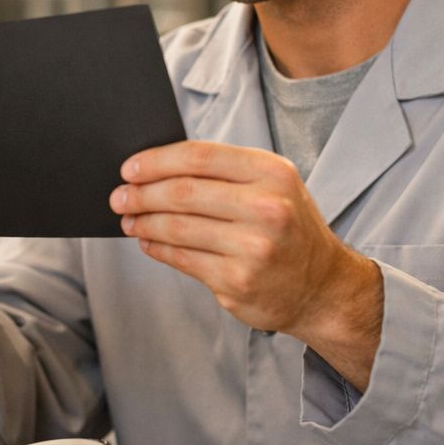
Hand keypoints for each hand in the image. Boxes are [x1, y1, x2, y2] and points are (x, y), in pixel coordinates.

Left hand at [109, 140, 383, 389]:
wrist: (324, 287)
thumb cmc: (289, 228)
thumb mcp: (274, 187)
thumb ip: (225, 173)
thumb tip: (157, 168)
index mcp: (272, 174)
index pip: (199, 157)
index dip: (156, 161)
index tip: (130, 168)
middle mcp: (267, 208)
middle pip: (183, 192)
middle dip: (142, 193)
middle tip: (119, 196)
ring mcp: (253, 248)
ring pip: (177, 228)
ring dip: (144, 222)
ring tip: (129, 219)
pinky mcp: (238, 282)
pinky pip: (183, 260)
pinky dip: (157, 249)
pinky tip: (147, 242)